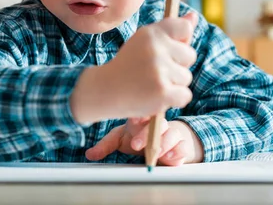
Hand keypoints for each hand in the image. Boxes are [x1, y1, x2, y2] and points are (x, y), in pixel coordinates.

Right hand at [70, 12, 198, 123]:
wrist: (105, 90)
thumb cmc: (128, 65)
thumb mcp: (145, 41)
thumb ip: (171, 29)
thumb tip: (194, 17)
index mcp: (150, 33)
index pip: (184, 28)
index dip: (180, 40)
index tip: (167, 49)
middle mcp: (155, 48)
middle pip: (190, 55)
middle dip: (177, 65)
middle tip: (154, 70)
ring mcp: (159, 70)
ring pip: (186, 77)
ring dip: (173, 84)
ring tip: (151, 83)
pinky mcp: (163, 92)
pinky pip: (185, 95)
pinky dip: (173, 99)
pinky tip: (155, 96)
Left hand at [85, 117, 202, 165]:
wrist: (163, 141)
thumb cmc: (138, 136)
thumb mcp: (120, 139)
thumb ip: (106, 145)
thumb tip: (89, 154)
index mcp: (140, 118)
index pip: (140, 113)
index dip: (137, 116)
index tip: (134, 120)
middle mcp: (156, 123)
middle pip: (155, 123)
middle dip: (145, 134)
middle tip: (135, 145)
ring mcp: (171, 132)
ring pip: (171, 133)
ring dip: (163, 143)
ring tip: (156, 153)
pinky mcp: (182, 144)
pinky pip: (182, 146)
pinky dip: (177, 152)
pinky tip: (171, 158)